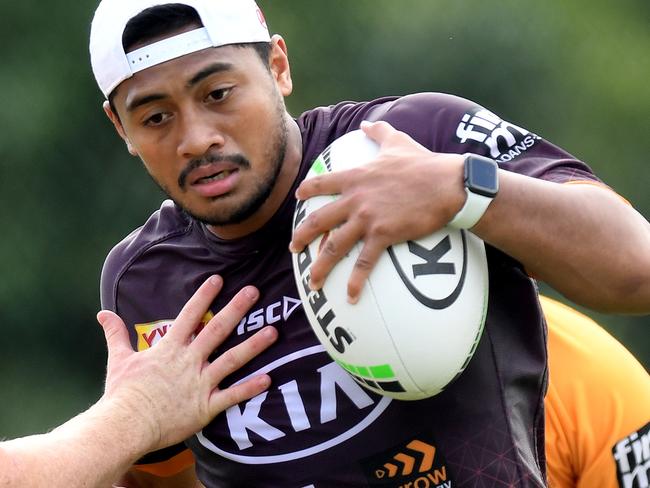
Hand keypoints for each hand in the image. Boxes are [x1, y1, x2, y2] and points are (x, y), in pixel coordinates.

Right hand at [96, 276, 276, 451]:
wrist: (126, 425)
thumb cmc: (122, 394)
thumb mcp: (118, 359)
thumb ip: (115, 334)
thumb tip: (102, 313)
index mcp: (169, 348)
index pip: (189, 315)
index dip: (204, 296)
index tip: (219, 279)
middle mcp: (189, 361)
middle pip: (217, 330)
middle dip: (236, 309)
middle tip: (254, 291)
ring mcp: (200, 383)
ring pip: (232, 359)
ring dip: (253, 345)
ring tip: (273, 331)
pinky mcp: (206, 407)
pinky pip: (232, 396)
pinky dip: (250, 388)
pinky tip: (268, 378)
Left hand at [290, 121, 465, 302]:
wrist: (447, 183)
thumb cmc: (424, 163)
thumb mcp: (397, 141)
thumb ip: (378, 132)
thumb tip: (368, 123)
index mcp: (356, 177)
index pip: (321, 183)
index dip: (306, 191)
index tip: (297, 199)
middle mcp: (355, 198)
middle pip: (318, 220)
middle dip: (301, 237)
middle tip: (293, 249)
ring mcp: (367, 218)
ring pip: (334, 246)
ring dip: (319, 266)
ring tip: (311, 282)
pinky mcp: (383, 235)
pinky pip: (364, 263)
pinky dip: (354, 282)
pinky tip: (349, 297)